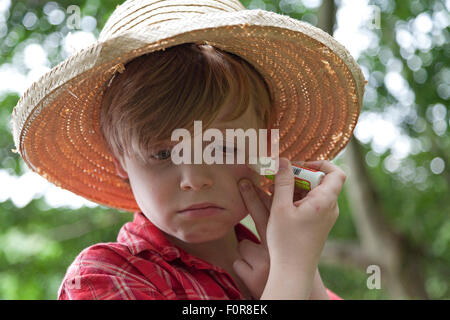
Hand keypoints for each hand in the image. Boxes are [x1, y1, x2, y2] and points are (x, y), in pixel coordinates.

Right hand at [239, 158, 344, 278]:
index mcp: (325, 201)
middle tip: (279, 177)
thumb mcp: (280, 208)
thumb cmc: (286, 242)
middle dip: (300, 175)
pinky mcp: (319, 224)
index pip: (336, 172)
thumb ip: (283, 182)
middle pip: (322, 180)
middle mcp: (330, 208)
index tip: (299, 165)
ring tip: (275, 191)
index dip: (320, 163)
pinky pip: (312, 203)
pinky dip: (297, 198)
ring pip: (315, 192)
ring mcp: (326, 217)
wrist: (293, 271)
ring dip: (296, 187)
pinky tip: (280, 204)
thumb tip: (284, 160)